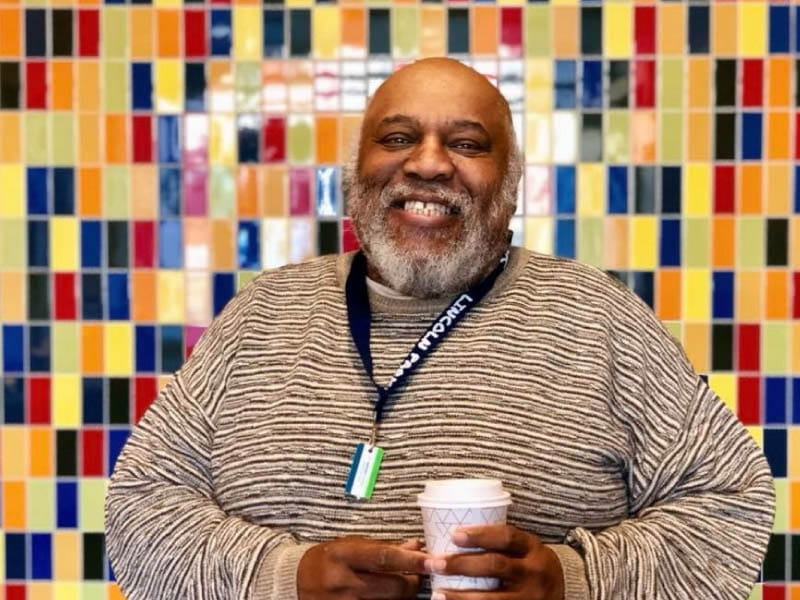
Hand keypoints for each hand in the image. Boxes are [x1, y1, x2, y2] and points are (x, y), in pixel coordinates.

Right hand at [297, 536, 428, 599]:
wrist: (294, 582)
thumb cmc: (329, 559)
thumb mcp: (352, 546)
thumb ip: (384, 547)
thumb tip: (416, 546)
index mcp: (344, 556)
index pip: (385, 558)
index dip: (412, 561)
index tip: (433, 561)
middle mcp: (343, 582)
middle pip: (392, 588)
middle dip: (412, 583)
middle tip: (418, 577)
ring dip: (402, 598)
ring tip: (404, 587)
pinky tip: (389, 598)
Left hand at [425, 525, 563, 599]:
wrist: (564, 588)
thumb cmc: (532, 563)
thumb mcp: (525, 548)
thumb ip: (500, 544)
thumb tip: (453, 537)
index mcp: (532, 548)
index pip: (506, 537)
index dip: (480, 535)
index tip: (454, 534)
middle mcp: (533, 572)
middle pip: (496, 566)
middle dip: (462, 565)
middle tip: (435, 563)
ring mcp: (530, 597)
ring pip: (494, 598)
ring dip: (462, 596)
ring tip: (438, 594)